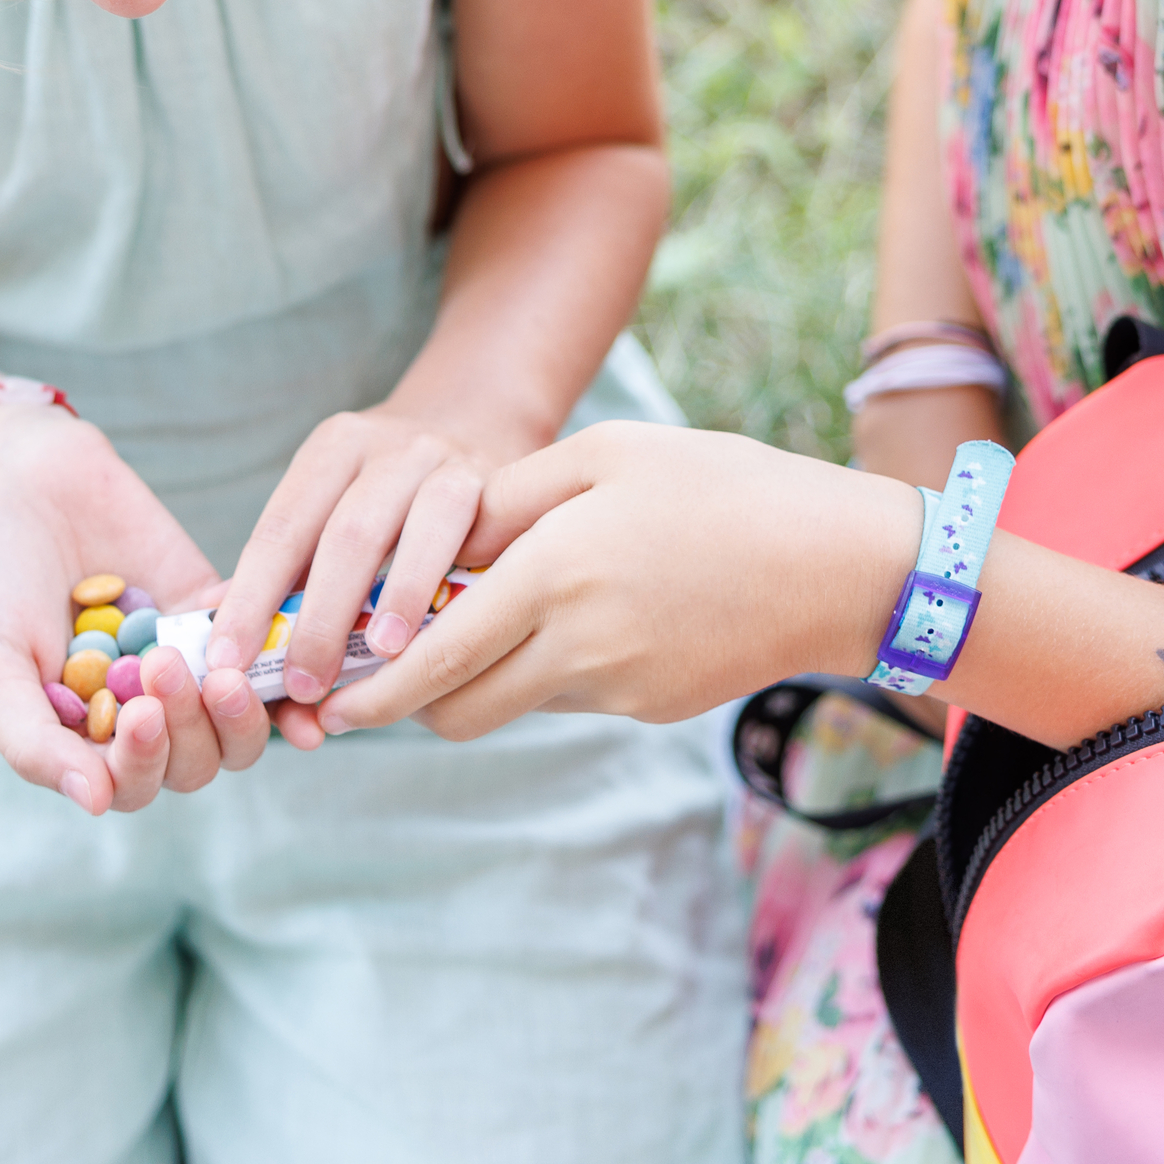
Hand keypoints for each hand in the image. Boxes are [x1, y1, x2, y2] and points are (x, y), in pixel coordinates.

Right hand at [0, 402, 278, 814]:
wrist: (10, 473)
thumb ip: (31, 739)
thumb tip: (95, 803)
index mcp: (79, 738)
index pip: (131, 786)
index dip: (145, 765)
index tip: (140, 715)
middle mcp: (135, 710)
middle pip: (195, 762)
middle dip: (189, 729)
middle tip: (163, 668)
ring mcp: (178, 658)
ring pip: (235, 718)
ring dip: (236, 708)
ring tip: (215, 668)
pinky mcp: (206, 605)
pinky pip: (256, 640)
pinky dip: (266, 642)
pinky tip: (253, 625)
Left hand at [205, 402, 518, 740]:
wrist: (477, 421)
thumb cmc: (390, 495)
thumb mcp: (337, 507)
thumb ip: (290, 569)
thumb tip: (221, 627)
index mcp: (332, 451)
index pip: (280, 529)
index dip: (250, 598)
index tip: (228, 661)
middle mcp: (386, 447)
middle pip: (345, 533)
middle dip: (320, 616)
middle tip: (303, 686)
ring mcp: (444, 461)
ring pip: (417, 528)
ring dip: (397, 598)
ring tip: (380, 660)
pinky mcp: (496, 481)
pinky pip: (474, 534)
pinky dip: (456, 583)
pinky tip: (447, 630)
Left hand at [313, 423, 918, 742]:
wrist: (838, 564)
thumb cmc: (722, 485)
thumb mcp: (609, 455)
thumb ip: (511, 498)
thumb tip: (444, 540)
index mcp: (554, 575)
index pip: (431, 656)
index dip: (369, 688)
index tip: (325, 697)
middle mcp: (576, 646)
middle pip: (454, 709)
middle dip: (405, 703)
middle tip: (372, 678)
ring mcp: (616, 687)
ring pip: (509, 706)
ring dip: (478, 682)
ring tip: (482, 623)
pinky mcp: (650, 706)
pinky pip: (570, 697)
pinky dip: (546, 671)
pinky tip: (578, 616)